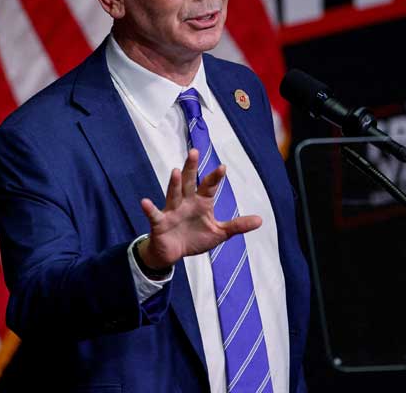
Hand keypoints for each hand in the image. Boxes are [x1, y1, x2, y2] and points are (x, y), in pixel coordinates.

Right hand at [137, 148, 261, 270]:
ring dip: (174, 183)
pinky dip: (149, 209)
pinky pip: (154, 214)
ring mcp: (172, 210)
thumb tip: (260, 220)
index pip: (209, 187)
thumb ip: (237, 226)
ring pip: (173, 194)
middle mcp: (186, 202)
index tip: (222, 167)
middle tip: (194, 152)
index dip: (215, 178)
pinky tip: (145, 202)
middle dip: (191, 168)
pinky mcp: (160, 222)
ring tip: (176, 171)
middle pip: (188, 182)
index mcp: (201, 202)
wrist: (174, 253)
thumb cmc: (195, 238)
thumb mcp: (219, 233)